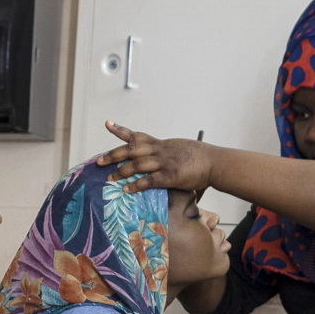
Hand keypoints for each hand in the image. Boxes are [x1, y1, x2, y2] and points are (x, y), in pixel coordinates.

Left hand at [97, 121, 215, 193]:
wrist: (215, 162)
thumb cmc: (198, 158)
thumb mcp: (178, 150)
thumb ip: (164, 155)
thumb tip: (156, 163)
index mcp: (161, 144)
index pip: (137, 135)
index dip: (121, 130)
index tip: (107, 124)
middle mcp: (160, 150)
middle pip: (131, 149)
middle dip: (113, 155)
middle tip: (99, 161)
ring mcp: (165, 162)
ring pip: (137, 164)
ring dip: (121, 171)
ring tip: (109, 179)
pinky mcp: (170, 175)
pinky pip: (149, 180)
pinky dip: (136, 184)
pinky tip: (126, 189)